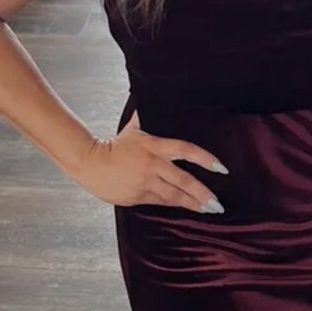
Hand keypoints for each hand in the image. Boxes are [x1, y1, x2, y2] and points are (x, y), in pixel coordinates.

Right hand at [76, 111, 228, 212]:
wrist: (89, 163)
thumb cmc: (113, 145)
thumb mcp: (133, 129)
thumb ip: (147, 119)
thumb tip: (152, 101)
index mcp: (154, 146)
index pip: (186, 150)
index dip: (206, 159)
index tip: (221, 168)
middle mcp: (152, 165)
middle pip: (184, 180)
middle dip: (204, 194)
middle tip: (218, 204)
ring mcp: (145, 182)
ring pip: (174, 196)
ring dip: (192, 203)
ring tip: (208, 209)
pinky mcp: (137, 196)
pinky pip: (160, 201)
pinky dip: (174, 204)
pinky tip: (185, 207)